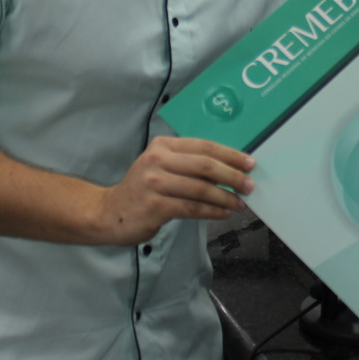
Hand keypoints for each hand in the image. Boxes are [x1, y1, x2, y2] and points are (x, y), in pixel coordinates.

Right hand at [95, 137, 254, 244]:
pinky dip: (211, 211)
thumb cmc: (144, 189)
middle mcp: (157, 160)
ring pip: (200, 189)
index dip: (230, 154)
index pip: (204, 146)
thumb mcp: (161, 167)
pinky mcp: (154, 206)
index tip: (249, 163)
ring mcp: (154, 183)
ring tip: (240, 203)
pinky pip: (191, 208)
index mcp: (163, 146)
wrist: (109, 213)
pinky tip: (223, 213)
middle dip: (232, 175)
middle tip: (249, 185)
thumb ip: (188, 164)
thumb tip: (229, 168)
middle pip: (204, 165)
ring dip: (225, 197)